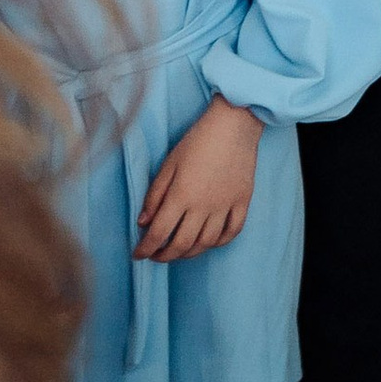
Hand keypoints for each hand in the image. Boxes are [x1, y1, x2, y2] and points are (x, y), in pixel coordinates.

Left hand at [135, 95, 263, 260]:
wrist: (234, 125)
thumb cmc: (197, 141)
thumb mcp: (169, 164)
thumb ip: (155, 195)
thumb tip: (143, 222)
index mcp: (181, 196)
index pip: (159, 233)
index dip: (146, 248)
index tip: (138, 254)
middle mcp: (203, 206)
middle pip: (182, 244)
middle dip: (165, 256)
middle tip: (156, 256)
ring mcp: (225, 206)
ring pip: (206, 243)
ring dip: (190, 253)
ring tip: (179, 251)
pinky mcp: (242, 202)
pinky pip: (232, 232)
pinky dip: (219, 242)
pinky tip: (209, 242)